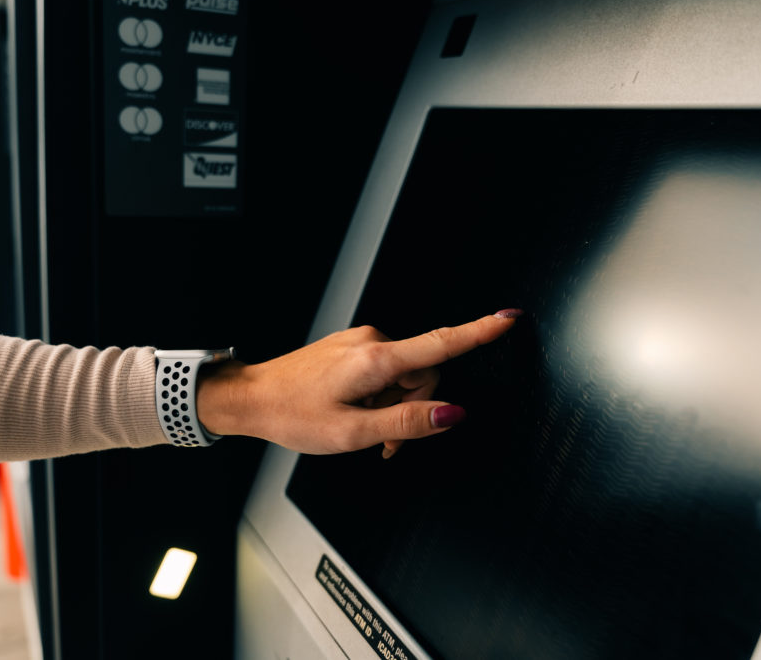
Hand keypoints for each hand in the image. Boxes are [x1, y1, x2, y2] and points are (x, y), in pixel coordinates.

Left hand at [196, 310, 521, 455]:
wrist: (251, 398)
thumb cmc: (294, 415)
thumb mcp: (354, 433)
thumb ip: (408, 423)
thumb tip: (451, 415)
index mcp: (376, 359)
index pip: (441, 344)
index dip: (480, 332)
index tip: (509, 319)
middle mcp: (372, 341)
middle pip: (425, 373)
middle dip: (415, 409)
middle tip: (386, 441)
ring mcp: (361, 342)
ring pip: (405, 376)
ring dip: (396, 406)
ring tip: (365, 429)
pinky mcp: (353, 348)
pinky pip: (386, 371)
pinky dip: (382, 396)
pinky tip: (357, 413)